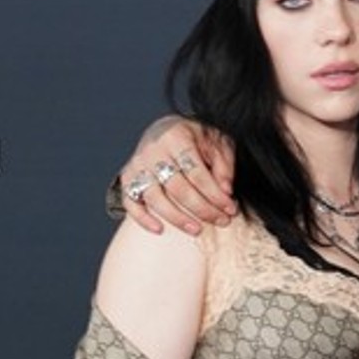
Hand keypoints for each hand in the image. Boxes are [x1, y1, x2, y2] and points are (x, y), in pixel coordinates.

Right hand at [118, 119, 236, 235]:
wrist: (165, 129)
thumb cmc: (195, 139)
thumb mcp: (216, 142)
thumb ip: (224, 165)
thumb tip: (226, 191)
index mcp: (175, 137)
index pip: (196, 173)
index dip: (215, 195)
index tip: (231, 209)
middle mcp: (152, 151)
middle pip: (177, 188)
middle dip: (202, 209)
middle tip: (221, 221)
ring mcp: (137, 165)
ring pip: (154, 197)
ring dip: (176, 218)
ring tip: (196, 230)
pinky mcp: (127, 177)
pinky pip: (129, 201)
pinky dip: (141, 217)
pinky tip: (159, 229)